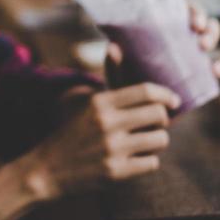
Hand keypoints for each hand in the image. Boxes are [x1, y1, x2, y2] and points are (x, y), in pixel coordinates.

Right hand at [15, 83, 178, 201]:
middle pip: (159, 114)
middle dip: (163, 120)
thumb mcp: (88, 106)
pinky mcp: (116, 172)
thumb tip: (117, 47)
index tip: (174, 101)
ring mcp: (112, 149)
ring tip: (146, 143)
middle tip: (157, 124)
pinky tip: (136, 160)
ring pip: (160, 140)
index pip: (145, 91)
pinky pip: (152, 163)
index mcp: (100, 102)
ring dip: (157, 142)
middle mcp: (107, 123)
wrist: (46, 171)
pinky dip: (148, 161)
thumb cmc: (73, 135)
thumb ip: (111, 83)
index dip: (166, 95)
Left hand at [104, 0, 219, 85]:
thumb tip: (114, 48)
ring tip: (204, 45)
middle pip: (193, 11)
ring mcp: (192, 50)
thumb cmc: (125, 86)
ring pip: (210, 31)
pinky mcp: (204, 71)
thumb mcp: (117, 73)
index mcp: (155, 24)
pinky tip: (218, 70)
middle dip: (199, 12)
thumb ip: (115, 63)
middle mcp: (176, 32)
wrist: (139, 114)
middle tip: (195, 25)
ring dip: (213, 33)